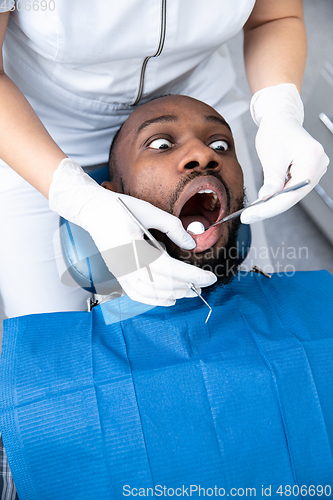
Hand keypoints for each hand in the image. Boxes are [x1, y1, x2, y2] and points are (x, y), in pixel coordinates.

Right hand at [49, 159, 216, 305]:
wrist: (92, 211)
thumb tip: (191, 244)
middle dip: (187, 286)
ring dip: (172, 295)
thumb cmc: (118, 208)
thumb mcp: (149, 211)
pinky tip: (169, 299)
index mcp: (133, 246)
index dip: (192, 276)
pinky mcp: (118, 275)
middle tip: (204, 283)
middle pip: (161, 284)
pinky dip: (154, 300)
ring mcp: (120, 272)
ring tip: (190, 291)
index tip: (209, 277)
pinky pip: (137, 294)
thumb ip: (173, 227)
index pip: (168, 269)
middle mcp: (125, 264)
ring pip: (149, 294)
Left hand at [241, 84, 328, 223]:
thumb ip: (272, 178)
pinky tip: (263, 202)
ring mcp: (316, 170)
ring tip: (252, 211)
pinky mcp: (308, 173)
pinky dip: (277, 196)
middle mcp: (319, 165)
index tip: (251, 215)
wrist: (280, 120)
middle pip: (294, 196)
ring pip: (293, 195)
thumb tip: (266, 198)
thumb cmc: (275, 131)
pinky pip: (292, 190)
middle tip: (248, 216)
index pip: (293, 193)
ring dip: (273, 204)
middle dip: (270, 208)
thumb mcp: (271, 155)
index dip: (271, 207)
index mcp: (312, 157)